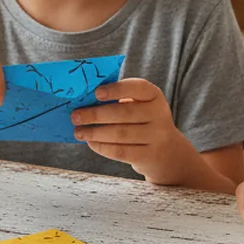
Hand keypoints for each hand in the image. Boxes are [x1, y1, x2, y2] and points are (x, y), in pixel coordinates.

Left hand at [71, 79, 191, 182]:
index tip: (96, 93)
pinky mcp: (149, 155)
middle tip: (76, 116)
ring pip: (120, 134)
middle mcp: (159, 114)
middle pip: (124, 113)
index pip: (138, 87)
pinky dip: (102, 147)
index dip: (116, 89)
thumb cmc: (143, 122)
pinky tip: (91, 143)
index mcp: (154, 96)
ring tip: (78, 131)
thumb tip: (85, 102)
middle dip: (96, 114)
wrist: (167, 152)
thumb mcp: (140, 106)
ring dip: (95, 132)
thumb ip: (119, 100)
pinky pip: (121, 151)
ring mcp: (156, 136)